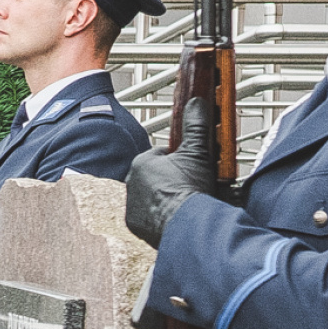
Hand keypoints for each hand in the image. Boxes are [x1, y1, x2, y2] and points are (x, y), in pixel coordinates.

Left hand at [124, 94, 219, 247]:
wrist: (186, 225)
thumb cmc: (189, 189)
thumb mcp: (197, 152)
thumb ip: (195, 126)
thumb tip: (196, 103)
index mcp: (141, 163)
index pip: (161, 155)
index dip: (178, 160)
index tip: (190, 165)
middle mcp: (130, 184)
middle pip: (156, 176)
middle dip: (171, 178)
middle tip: (190, 183)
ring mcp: (131, 206)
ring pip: (151, 196)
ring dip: (166, 197)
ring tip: (185, 200)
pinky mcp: (136, 226)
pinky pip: (149, 216)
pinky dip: (161, 215)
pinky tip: (177, 215)